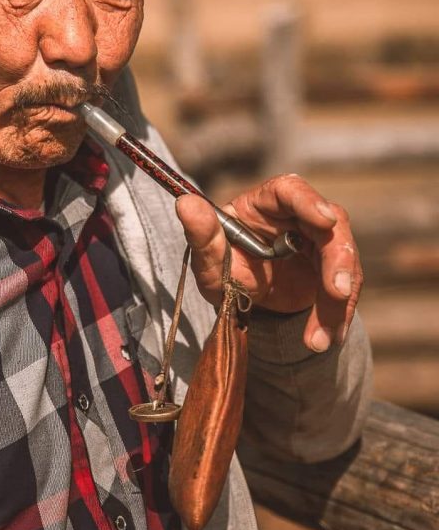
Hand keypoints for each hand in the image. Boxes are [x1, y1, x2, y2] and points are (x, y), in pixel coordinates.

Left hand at [174, 174, 362, 352]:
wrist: (241, 301)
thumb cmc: (222, 269)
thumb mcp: (208, 260)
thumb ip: (201, 235)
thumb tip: (185, 204)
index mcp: (266, 203)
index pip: (290, 190)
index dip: (309, 201)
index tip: (325, 221)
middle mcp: (297, 216)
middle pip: (331, 227)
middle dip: (339, 260)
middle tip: (337, 291)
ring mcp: (318, 241)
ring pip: (344, 261)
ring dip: (336, 301)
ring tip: (317, 340)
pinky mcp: (330, 267)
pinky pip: (344, 288)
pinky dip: (337, 316)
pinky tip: (326, 339)